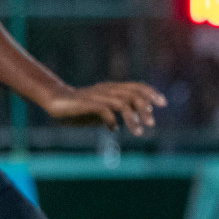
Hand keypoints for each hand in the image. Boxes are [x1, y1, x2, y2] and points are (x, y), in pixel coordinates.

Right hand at [43, 82, 165, 135]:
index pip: (137, 86)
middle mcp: (108, 89)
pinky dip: (112, 120)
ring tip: (139, 132)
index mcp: (113, 88)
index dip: (151, 93)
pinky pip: (105, 110)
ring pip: (122, 103)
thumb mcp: (101, 111)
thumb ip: (114, 114)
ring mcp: (97, 95)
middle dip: (145, 108)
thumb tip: (123, 125)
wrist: (55, 101)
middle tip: (152, 123)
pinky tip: (113, 129)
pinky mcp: (87, 103)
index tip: (163, 103)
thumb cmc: (80, 107)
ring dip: (132, 118)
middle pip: (133, 94)